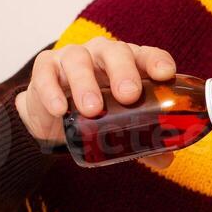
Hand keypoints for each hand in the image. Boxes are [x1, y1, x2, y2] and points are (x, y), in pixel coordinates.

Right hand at [15, 36, 177, 168]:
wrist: (51, 114)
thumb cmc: (95, 110)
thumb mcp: (119, 123)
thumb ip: (142, 139)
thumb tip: (166, 159)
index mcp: (127, 62)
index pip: (146, 55)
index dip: (157, 62)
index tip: (164, 74)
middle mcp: (102, 54)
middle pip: (115, 52)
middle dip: (123, 72)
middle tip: (128, 96)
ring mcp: (72, 57)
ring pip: (79, 60)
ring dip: (86, 84)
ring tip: (92, 110)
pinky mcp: (45, 67)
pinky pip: (46, 73)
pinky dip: (52, 91)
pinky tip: (60, 110)